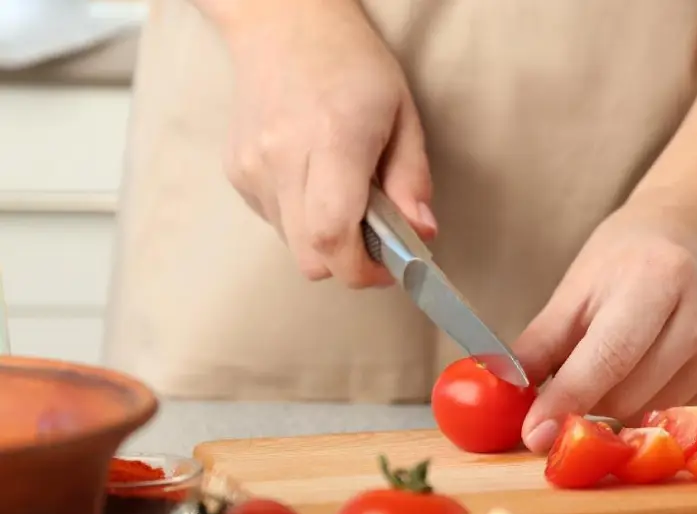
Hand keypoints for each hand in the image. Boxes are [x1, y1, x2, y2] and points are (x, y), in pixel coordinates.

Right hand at [218, 0, 434, 285]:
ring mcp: (253, 168)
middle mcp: (283, 159)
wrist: (283, 24)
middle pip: (309, 257)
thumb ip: (412, 179)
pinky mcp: (237, 173)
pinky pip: (274, 222)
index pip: (333, 236)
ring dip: (324, 239)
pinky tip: (313, 180)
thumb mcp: (402, 114)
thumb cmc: (350, 63)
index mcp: (333, 140)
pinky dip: (301, 218)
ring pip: (292, 245)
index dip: (362, 269)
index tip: (388, 267)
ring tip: (343, 196)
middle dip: (347, 263)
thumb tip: (422, 233)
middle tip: (373, 242)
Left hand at [513, 191, 696, 452]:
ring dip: (619, 406)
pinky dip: (652, 405)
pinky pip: (681, 414)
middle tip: (567, 390)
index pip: (608, 358)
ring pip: (653, 413)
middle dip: (587, 404)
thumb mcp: (577, 287)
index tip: (533, 435)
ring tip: (617, 365)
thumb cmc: (630, 255)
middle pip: (629, 396)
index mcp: (658, 277)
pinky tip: (652, 367)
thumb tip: (502, 394)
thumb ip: (540, 344)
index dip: (568, 401)